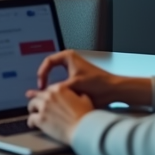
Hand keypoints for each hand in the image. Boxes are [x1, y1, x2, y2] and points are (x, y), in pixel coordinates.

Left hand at [26, 84, 94, 143]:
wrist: (84, 129)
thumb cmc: (86, 116)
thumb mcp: (85, 99)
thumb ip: (77, 95)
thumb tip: (76, 96)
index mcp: (60, 89)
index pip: (48, 90)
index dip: (46, 95)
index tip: (44, 97)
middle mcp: (49, 96)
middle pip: (37, 96)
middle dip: (37, 101)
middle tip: (35, 105)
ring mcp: (44, 107)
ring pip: (31, 105)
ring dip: (32, 109)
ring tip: (32, 113)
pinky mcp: (40, 119)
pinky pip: (31, 119)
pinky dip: (31, 122)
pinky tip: (32, 124)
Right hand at [32, 50, 151, 107]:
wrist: (113, 90)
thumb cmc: (98, 83)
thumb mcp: (74, 85)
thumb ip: (58, 88)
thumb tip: (45, 94)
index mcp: (68, 56)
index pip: (48, 62)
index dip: (42, 73)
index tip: (41, 84)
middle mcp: (70, 61)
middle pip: (50, 69)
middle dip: (46, 80)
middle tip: (42, 90)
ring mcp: (73, 70)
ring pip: (57, 78)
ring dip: (53, 87)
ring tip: (50, 95)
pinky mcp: (76, 79)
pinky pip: (63, 84)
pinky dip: (60, 90)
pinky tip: (60, 98)